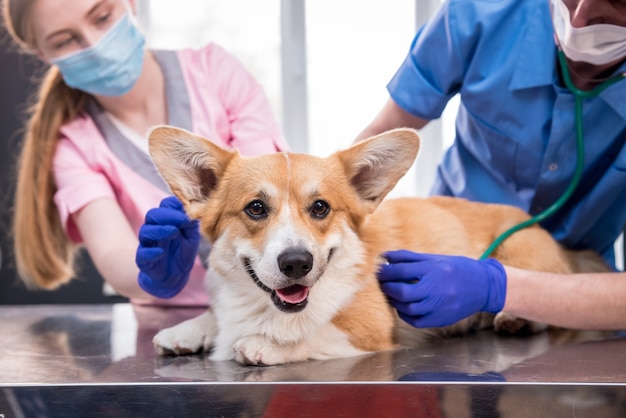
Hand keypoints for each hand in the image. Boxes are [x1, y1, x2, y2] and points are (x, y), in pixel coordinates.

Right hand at [136, 196, 200, 297]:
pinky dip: (151, 252)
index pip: (165, 205)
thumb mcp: (191, 237)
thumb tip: (192, 213)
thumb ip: (191, 225)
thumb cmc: (182, 253)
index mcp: (166, 221)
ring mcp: (147, 244)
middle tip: (183, 220)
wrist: (175, 276)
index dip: (174, 206)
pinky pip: (142, 253)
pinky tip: (161, 252)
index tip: (186, 211)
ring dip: (160, 230)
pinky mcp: (143, 259)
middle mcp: (154, 229)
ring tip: (174, 232)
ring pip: (145, 231)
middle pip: (152, 215)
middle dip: (167, 215)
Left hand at [377, 250, 505, 327]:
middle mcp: (438, 289)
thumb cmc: (457, 268)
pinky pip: (416, 321)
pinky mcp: (442, 319)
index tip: (379, 270)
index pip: (402, 271)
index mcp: (435, 270)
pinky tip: (403, 306)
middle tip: (382, 284)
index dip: (386, 271)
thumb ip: (408, 258)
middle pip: (403, 292)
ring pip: (408, 308)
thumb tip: (384, 257)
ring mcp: (441, 306)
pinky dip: (405, 314)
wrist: (485, 286)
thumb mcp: (435, 259)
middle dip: (388, 288)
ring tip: (391, 294)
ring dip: (395, 302)